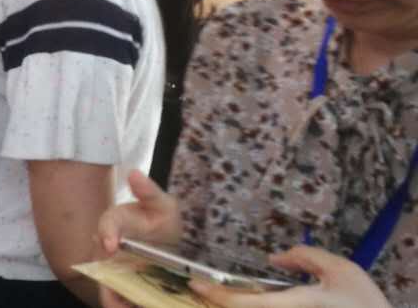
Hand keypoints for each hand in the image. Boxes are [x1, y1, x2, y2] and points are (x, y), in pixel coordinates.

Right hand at [96, 171, 184, 307]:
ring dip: (113, 299)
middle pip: (101, 262)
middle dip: (107, 278)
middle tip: (117, 296)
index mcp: (116, 222)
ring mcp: (112, 266)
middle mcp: (108, 245)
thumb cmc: (160, 219)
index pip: (107, 225)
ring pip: (106, 284)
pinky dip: (121, 305)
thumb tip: (133, 172)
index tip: (111, 245)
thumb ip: (148, 191)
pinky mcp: (120, 283)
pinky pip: (116, 297)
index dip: (107, 234)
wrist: (165, 240)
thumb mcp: (161, 204)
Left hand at [189, 246, 390, 307]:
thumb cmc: (363, 302)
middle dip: (218, 302)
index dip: (215, 294)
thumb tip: (274, 259)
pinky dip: (250, 306)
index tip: (196, 282)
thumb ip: (305, 258)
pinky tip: (244, 298)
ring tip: (217, 292)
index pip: (242, 304)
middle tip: (201, 285)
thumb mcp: (340, 270)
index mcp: (293, 307)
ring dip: (234, 304)